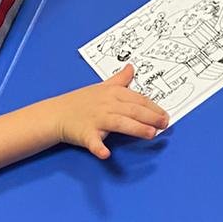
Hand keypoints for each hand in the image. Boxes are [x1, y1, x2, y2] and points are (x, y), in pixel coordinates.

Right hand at [54, 63, 168, 159]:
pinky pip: (93, 142)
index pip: (137, 99)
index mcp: (113, 93)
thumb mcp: (102, 87)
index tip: (165, 115)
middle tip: (165, 124)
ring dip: (135, 128)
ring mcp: (96, 119)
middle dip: (150, 117)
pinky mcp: (85, 134)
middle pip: (132, 110)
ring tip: (150, 134)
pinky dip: (99, 148)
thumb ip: (120, 79)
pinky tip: (106, 154)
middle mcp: (107, 105)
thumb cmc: (81, 101)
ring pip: (119, 123)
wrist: (57, 114)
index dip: (153, 107)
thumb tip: (132, 67)